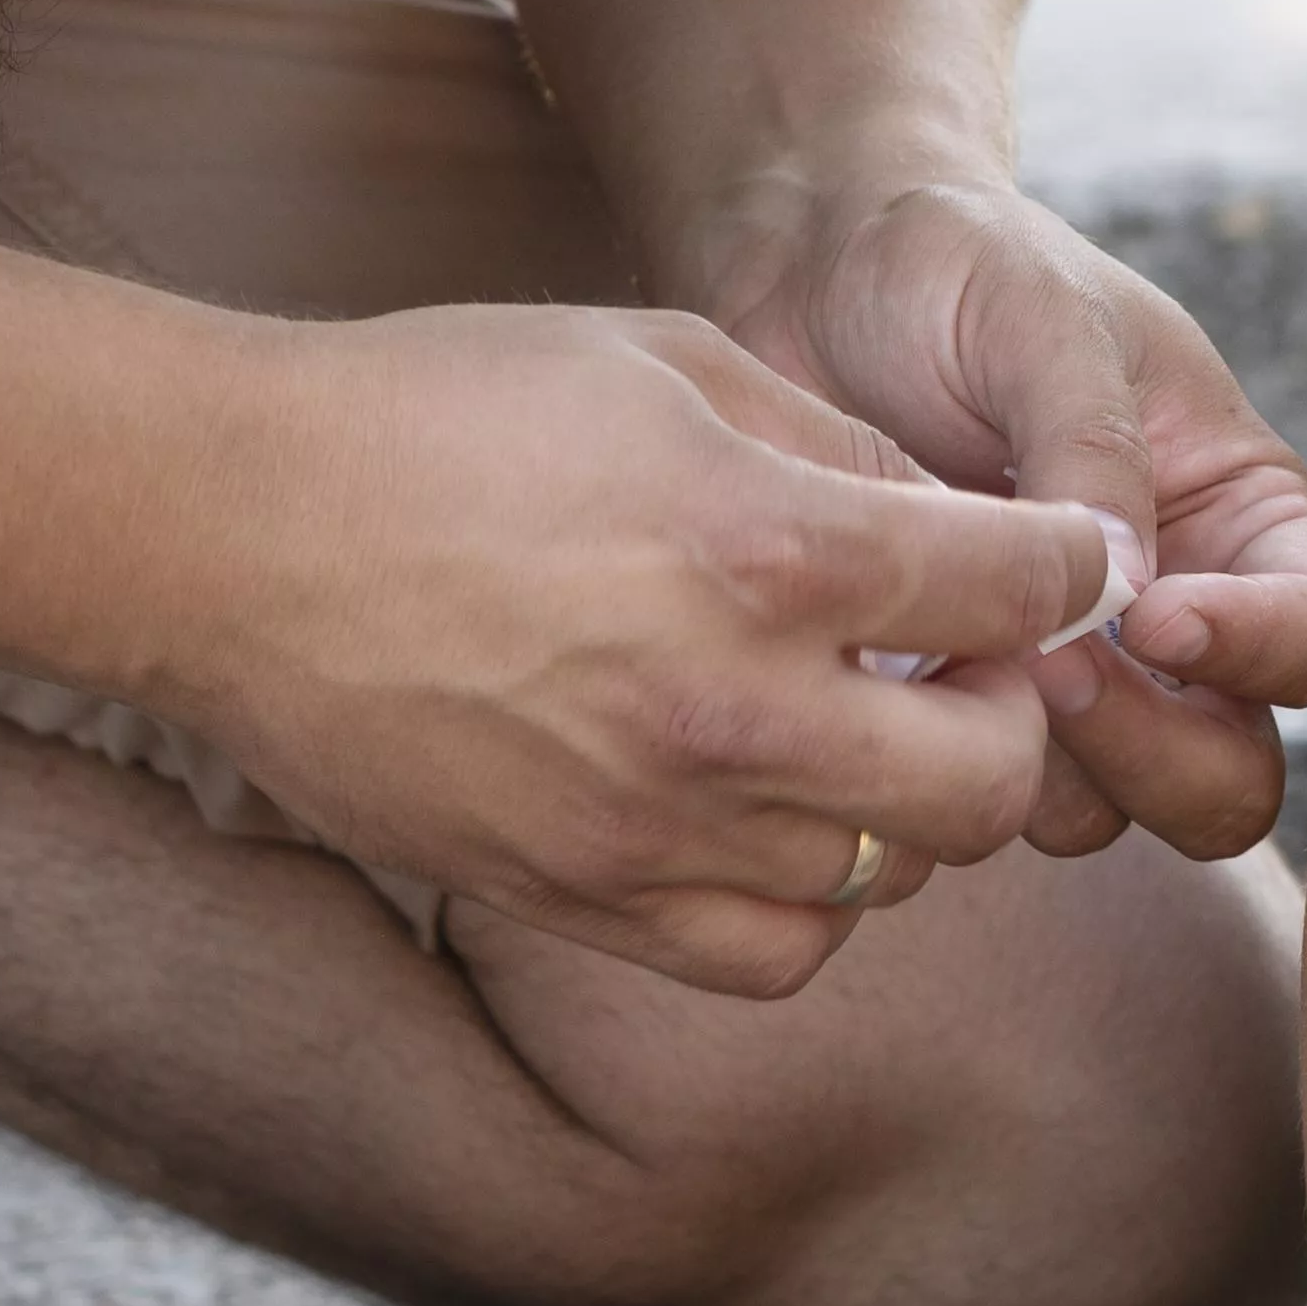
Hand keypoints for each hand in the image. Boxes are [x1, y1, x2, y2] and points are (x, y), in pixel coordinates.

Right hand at [168, 300, 1124, 996]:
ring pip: (897, 876)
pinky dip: (811, 893)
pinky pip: (774, 950)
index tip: (1058, 558)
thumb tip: (961, 524)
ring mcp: (654, 824)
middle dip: (1013, 708)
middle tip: (958, 655)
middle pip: (997, 775)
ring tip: (850, 718)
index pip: (1030, 591)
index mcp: (769, 544)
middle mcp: (732, 708)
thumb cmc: (445, 408)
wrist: (232, 530)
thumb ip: (840, 444)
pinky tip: (771, 805)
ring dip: (910, 800)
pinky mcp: (581, 898)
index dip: (1074, 565)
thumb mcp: (669, 354)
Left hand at [707, 179, 1306, 860]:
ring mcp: (1066, 673)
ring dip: (1052, 769)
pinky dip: (950, 763)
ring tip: (957, 657)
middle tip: (1054, 676)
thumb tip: (1133, 599)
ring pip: (1113, 807)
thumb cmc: (949, 263)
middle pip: (1232, 768)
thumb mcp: (1040, 317)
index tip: (1157, 616)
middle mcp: (1175, 611)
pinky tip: (889, 675)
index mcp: (1237, 510)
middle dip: (1160, 750)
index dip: (1261, 649)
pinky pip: (986, 793)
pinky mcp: (961, 699)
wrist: (803, 269)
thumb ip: (1094, 446)